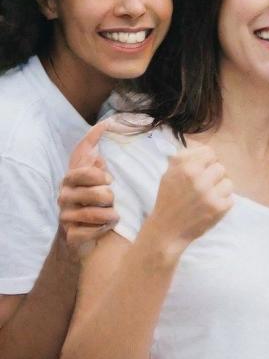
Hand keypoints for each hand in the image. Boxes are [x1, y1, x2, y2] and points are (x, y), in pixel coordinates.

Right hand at [58, 120, 117, 258]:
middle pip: (97, 194)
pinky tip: (106, 227)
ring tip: (113, 215)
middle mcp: (64, 196)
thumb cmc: (94, 197)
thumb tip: (103, 123)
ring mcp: (65, 216)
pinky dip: (102, 230)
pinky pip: (88, 232)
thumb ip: (94, 148)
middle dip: (110, 198)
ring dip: (110, 215)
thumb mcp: (95, 171)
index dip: (101, 175)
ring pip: (94, 214)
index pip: (85, 171)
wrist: (84, 231)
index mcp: (71, 179)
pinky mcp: (70, 235)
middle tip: (111, 201)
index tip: (109, 179)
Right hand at [146, 142, 233, 254]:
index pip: (210, 153)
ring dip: (220, 190)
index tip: (203, 170)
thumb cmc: (169, 199)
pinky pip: (231, 198)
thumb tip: (204, 149)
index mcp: (186, 168)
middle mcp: (199, 179)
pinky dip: (223, 203)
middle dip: (214, 177)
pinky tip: (210, 207)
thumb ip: (185, 157)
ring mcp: (210, 194)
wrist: (167, 229)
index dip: (208, 161)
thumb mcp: (169, 173)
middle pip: (221, 168)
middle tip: (204, 186)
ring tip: (208, 197)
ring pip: (229, 183)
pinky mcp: (219, 208)